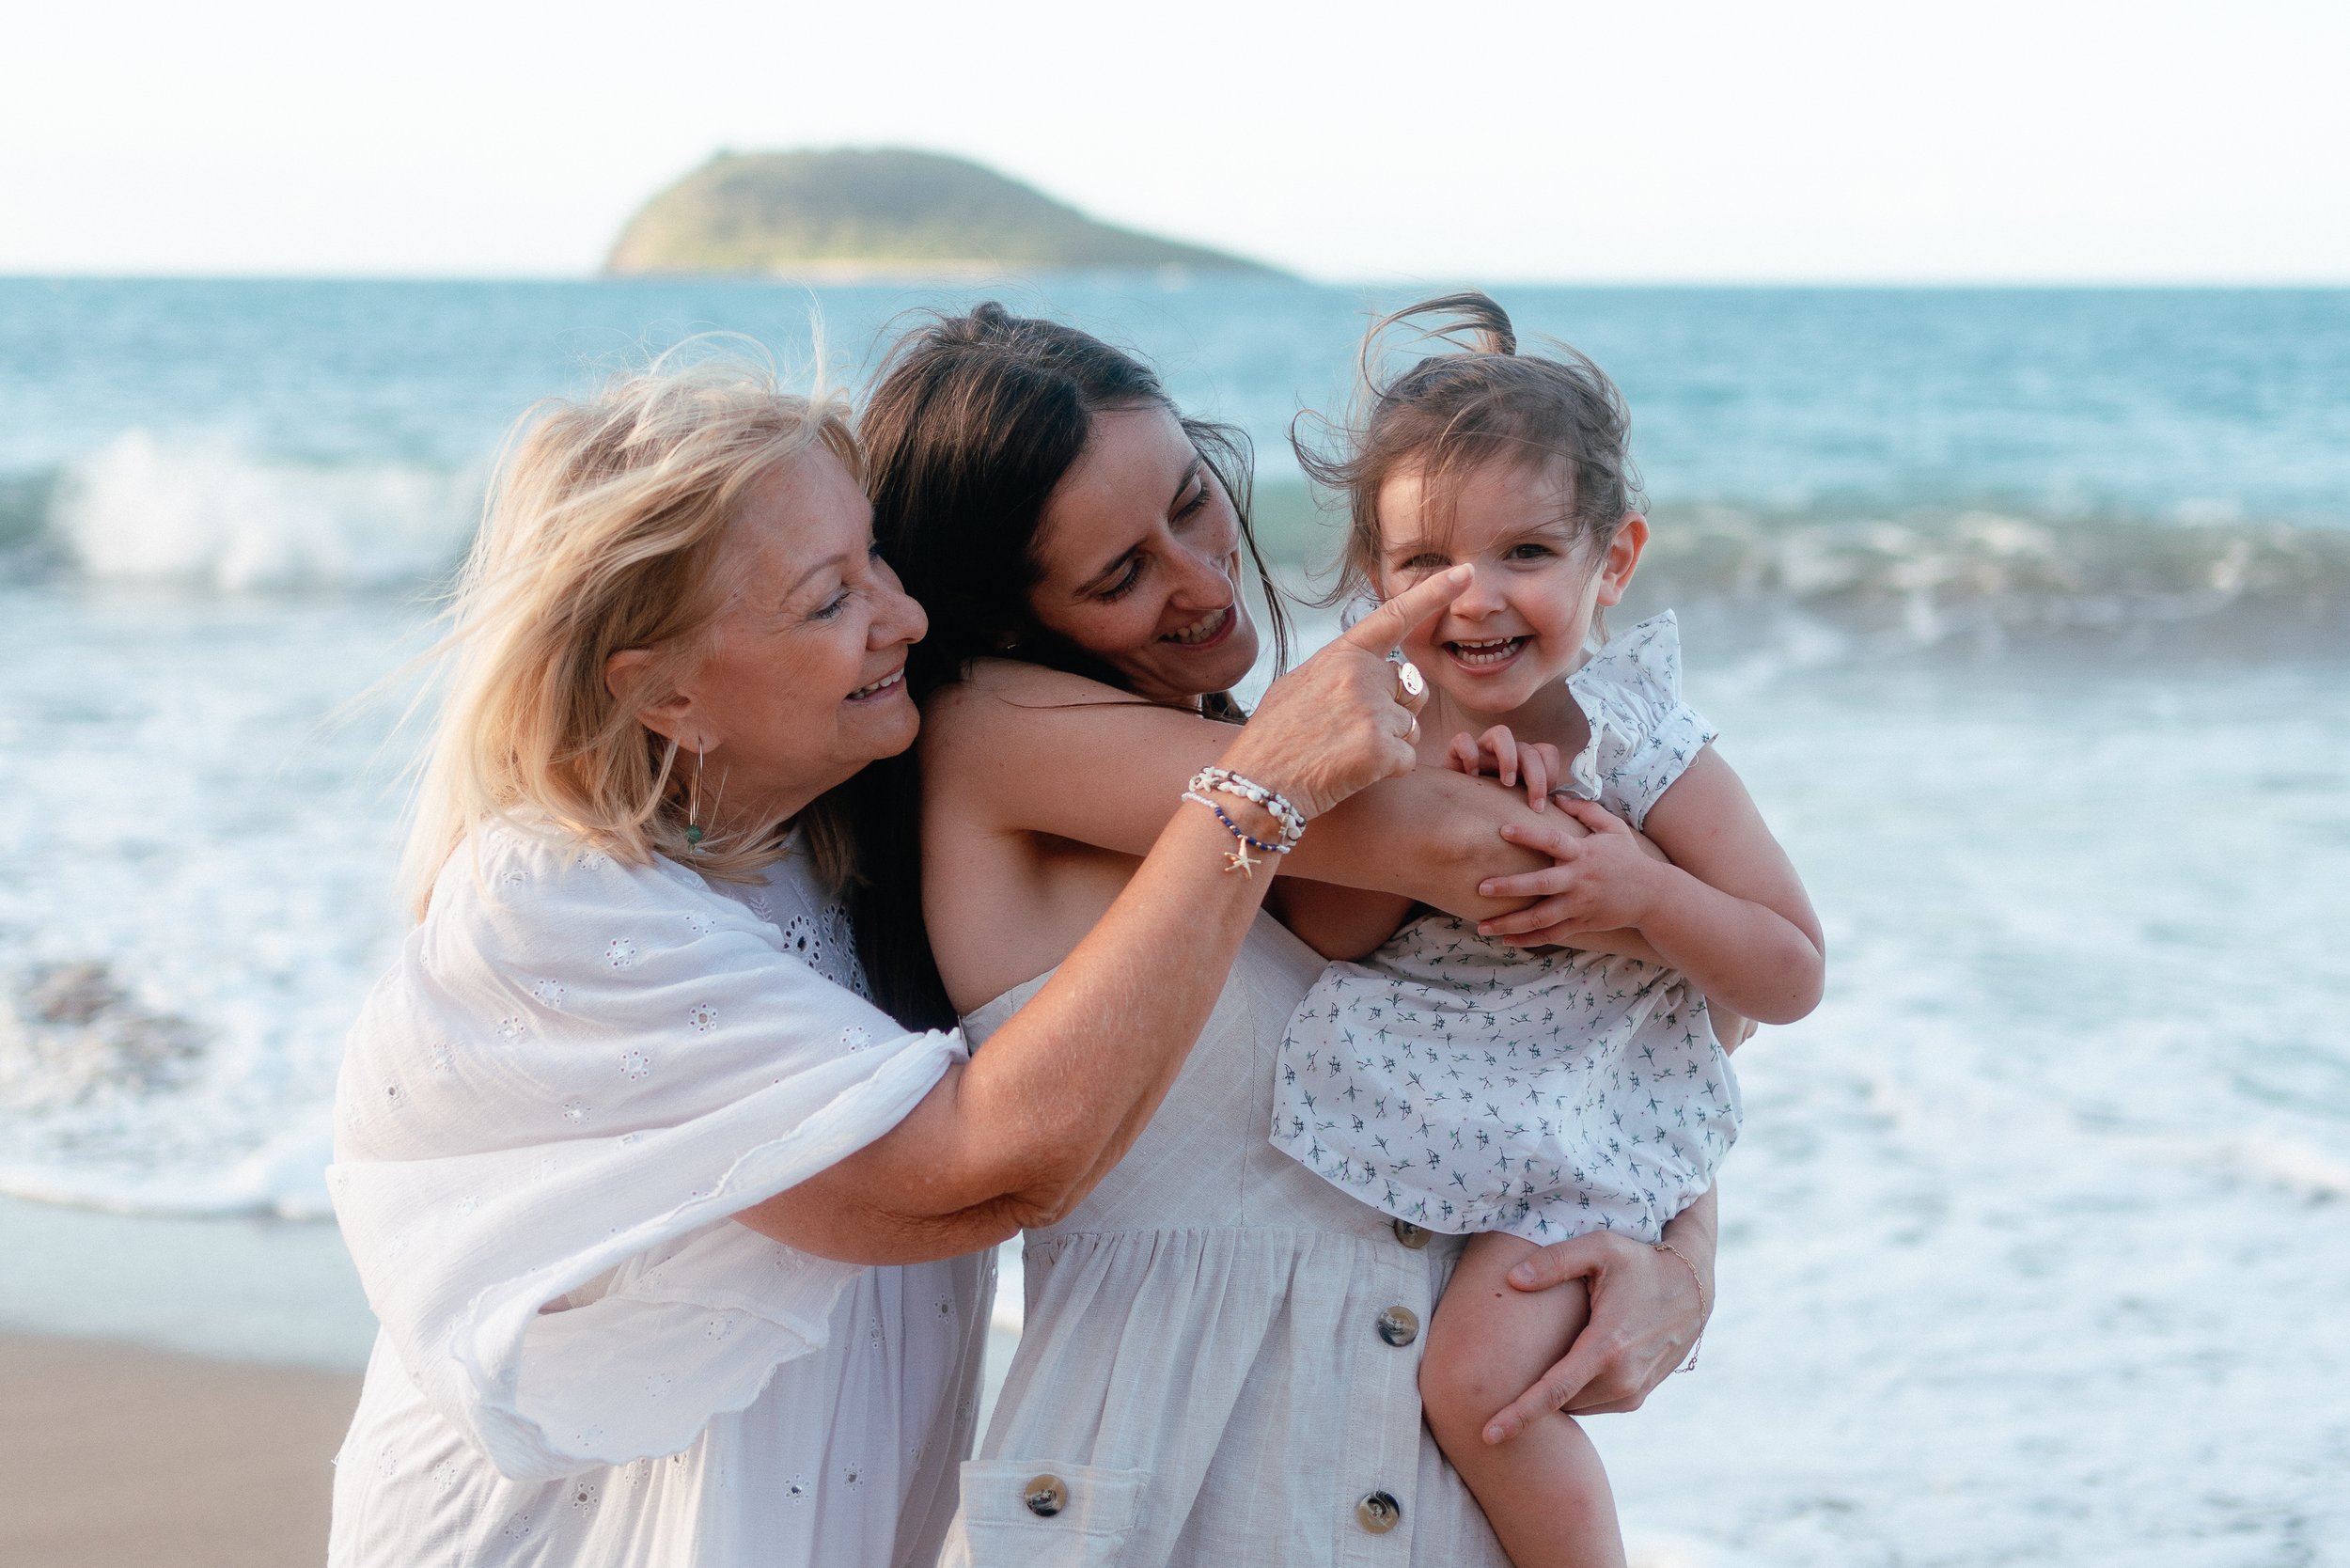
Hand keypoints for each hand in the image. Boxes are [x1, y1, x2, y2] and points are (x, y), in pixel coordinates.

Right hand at [1218, 567, 1467, 818]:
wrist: (1257, 783)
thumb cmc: (1274, 738)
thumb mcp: (1297, 684)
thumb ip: (1339, 670)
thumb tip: (1368, 667)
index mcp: (1341, 655)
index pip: (1394, 617)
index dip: (1433, 594)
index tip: (1466, 574)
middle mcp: (1361, 676)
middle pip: (1412, 687)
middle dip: (1396, 709)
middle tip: (1353, 731)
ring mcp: (1373, 711)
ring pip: (1413, 725)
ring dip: (1392, 742)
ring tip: (1348, 752)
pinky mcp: (1382, 749)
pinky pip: (1408, 758)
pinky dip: (1388, 769)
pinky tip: (1354, 772)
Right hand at [1444, 725, 1562, 812]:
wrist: (1451, 813)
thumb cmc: (1487, 812)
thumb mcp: (1515, 809)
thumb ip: (1534, 805)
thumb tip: (1559, 815)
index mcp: (1521, 762)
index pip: (1547, 752)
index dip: (1551, 773)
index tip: (1545, 802)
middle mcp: (1504, 752)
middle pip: (1529, 749)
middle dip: (1537, 777)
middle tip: (1534, 806)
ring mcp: (1481, 749)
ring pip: (1501, 733)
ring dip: (1509, 759)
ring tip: (1507, 784)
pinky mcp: (1455, 751)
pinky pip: (1463, 740)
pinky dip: (1469, 756)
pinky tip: (1472, 778)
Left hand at [1474, 798, 1668, 943]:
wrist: (1653, 896)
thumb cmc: (1628, 857)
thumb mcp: (1613, 828)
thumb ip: (1585, 810)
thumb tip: (1556, 795)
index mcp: (1584, 854)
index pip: (1553, 842)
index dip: (1529, 835)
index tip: (1503, 830)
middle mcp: (1579, 881)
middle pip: (1541, 885)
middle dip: (1510, 887)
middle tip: (1482, 887)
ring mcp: (1579, 906)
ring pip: (1541, 918)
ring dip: (1510, 923)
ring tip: (1483, 926)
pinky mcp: (1581, 924)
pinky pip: (1551, 934)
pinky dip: (1528, 939)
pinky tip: (1506, 940)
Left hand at [1482, 1230, 1706, 1435]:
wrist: (1691, 1289)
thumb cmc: (1640, 1263)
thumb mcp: (1601, 1248)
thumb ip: (1555, 1261)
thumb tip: (1512, 1279)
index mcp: (1606, 1347)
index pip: (1553, 1391)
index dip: (1518, 1415)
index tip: (1488, 1435)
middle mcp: (1622, 1378)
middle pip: (1557, 1400)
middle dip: (1530, 1392)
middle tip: (1508, 1365)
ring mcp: (1632, 1391)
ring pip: (1574, 1405)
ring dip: (1556, 1391)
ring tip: (1547, 1355)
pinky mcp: (1637, 1397)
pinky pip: (1592, 1403)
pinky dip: (1576, 1390)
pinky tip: (1574, 1361)